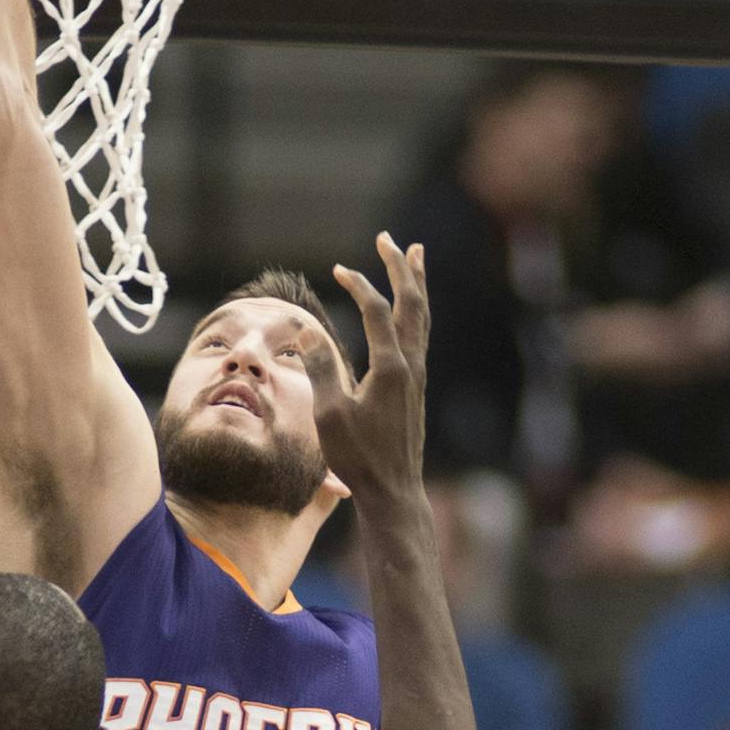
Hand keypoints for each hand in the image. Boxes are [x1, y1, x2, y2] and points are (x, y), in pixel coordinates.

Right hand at [299, 233, 429, 498]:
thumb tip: (307, 328)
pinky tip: (409, 309)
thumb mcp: (329, 414)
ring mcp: (417, 376)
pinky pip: (419, 335)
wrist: (394, 491)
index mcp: (391, 368)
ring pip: (421, 317)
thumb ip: (321, 366)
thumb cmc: (359, 457)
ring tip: (414, 256)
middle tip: (388, 238)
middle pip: (411, 304)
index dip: (359, 285)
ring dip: (415, 284)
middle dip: (400, 268)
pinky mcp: (416, 387)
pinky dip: (414, 310)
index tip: (339, 269)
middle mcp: (411, 365)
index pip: (376, 311)